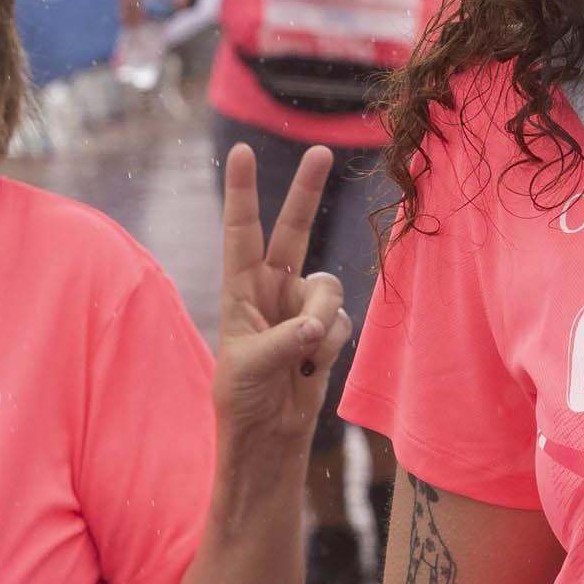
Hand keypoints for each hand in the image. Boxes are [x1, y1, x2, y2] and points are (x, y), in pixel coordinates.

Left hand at [214, 144, 350, 452]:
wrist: (269, 433)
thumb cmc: (242, 397)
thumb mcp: (249, 367)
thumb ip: (283, 341)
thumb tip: (317, 325)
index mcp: (240, 288)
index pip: (240, 231)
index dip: (242, 192)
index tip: (241, 151)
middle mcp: (273, 288)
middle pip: (294, 229)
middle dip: (308, 191)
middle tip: (321, 151)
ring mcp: (302, 305)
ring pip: (329, 289)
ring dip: (322, 321)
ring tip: (303, 357)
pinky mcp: (327, 327)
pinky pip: (343, 320)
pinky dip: (332, 345)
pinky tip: (312, 368)